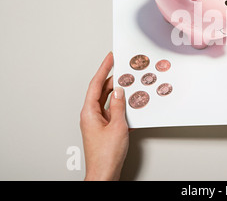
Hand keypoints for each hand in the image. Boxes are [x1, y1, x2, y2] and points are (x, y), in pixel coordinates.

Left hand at [80, 52, 128, 180]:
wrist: (104, 174)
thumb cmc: (106, 155)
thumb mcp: (117, 126)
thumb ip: (118, 106)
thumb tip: (119, 91)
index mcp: (89, 112)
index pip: (96, 84)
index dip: (104, 68)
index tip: (110, 57)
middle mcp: (91, 116)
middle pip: (101, 91)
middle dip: (112, 78)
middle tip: (123, 67)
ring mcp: (98, 122)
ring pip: (108, 101)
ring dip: (118, 93)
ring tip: (129, 83)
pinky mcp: (105, 129)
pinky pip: (113, 112)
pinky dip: (121, 106)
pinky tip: (131, 105)